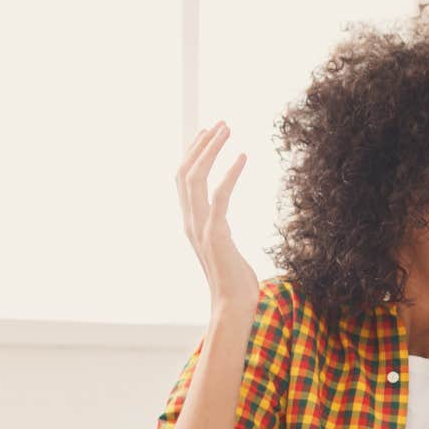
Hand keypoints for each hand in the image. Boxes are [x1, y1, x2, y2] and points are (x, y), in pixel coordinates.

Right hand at [178, 121, 258, 319]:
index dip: (193, 153)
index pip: (184, 179)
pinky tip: (244, 156)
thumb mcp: (223, 246)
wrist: (233, 305)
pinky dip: (230, 173)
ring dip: (211, 150)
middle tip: (221, 123)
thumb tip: (220, 218)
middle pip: (186, 172)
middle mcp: (190, 221)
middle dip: (202, 145)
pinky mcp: (216, 235)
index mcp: (191, 222)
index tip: (207, 132)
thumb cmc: (234, 280)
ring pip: (197, 178)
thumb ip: (217, 228)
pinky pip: (221, 197)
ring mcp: (201, 227)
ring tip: (227, 129)